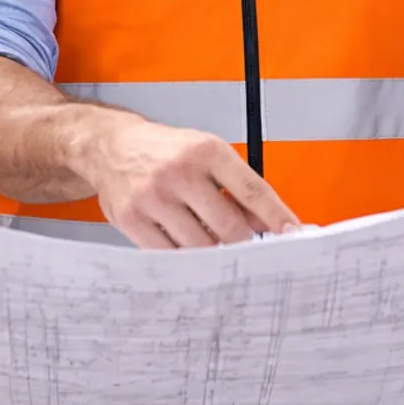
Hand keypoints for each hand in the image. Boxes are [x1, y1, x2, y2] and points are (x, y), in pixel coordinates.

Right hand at [78, 119, 299, 248]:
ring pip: (200, 245)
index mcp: (206, 151)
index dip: (276, 217)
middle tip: (247, 249)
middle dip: (243, 242)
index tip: (293, 235)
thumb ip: (238, 187)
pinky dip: (183, 258)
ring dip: (212, 252)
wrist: (110, 146)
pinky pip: (168, 254)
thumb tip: (272, 223)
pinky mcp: (131, 219)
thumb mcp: (206, 155)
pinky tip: (186, 249)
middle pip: (229, 226)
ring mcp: (153, 196)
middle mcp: (180, 172)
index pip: (252, 190)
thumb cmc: (165, 152)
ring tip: (211, 243)